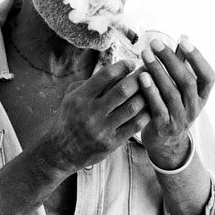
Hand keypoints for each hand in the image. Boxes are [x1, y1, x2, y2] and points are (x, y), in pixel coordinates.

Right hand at [45, 59, 150, 173]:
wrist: (61, 151)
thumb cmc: (69, 118)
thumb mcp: (72, 96)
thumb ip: (91, 82)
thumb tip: (115, 69)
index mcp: (81, 97)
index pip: (106, 75)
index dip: (122, 66)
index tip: (132, 63)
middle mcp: (92, 112)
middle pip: (123, 90)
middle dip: (139, 78)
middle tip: (149, 71)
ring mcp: (102, 129)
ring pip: (132, 107)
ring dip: (146, 95)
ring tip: (153, 87)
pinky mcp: (111, 143)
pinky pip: (135, 125)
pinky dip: (146, 113)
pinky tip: (150, 106)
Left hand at [138, 37, 214, 169]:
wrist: (166, 142)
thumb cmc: (173, 106)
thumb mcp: (182, 89)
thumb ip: (183, 66)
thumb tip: (184, 38)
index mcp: (202, 96)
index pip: (208, 76)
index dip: (198, 58)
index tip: (183, 41)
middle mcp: (194, 107)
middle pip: (186, 81)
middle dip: (170, 59)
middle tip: (155, 43)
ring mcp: (180, 118)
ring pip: (171, 92)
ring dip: (157, 71)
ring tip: (145, 54)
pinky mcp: (164, 126)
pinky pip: (158, 107)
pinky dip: (150, 91)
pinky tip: (141, 77)